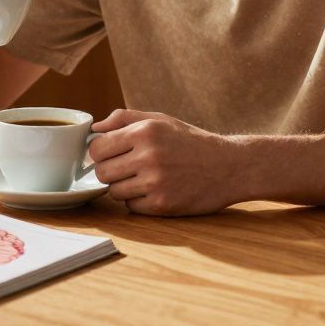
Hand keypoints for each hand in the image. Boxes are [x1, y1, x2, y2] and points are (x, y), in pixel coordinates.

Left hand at [89, 109, 240, 215]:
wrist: (229, 166)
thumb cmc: (191, 141)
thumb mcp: (160, 120)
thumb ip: (124, 119)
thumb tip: (95, 129)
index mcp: (145, 132)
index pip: (97, 148)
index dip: (100, 152)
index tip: (110, 154)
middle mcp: (148, 156)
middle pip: (102, 172)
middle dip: (109, 171)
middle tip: (126, 167)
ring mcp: (155, 183)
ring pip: (114, 191)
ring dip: (124, 187)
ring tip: (143, 178)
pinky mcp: (162, 205)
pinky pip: (131, 206)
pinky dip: (138, 201)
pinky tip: (155, 190)